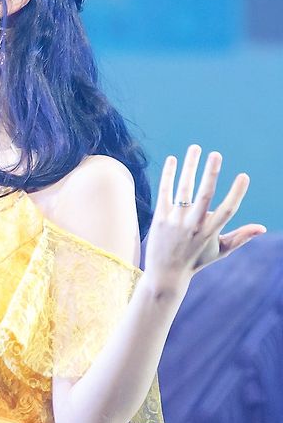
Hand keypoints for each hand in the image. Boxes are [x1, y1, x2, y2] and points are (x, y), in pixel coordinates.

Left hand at [144, 145, 266, 292]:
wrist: (165, 275)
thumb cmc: (196, 261)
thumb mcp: (220, 251)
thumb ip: (241, 237)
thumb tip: (262, 228)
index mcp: (210, 232)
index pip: (228, 210)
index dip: (237, 193)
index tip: (244, 176)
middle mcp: (193, 226)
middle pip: (204, 195)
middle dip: (210, 174)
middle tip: (216, 154)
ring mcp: (175, 221)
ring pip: (183, 189)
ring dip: (190, 166)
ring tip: (196, 147)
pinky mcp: (160, 219)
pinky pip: (165, 192)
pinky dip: (168, 175)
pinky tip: (172, 159)